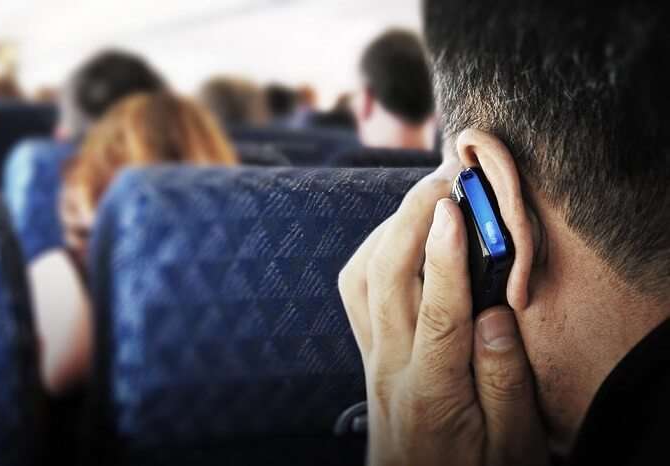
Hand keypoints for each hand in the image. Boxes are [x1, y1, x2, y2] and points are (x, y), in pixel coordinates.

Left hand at [338, 167, 549, 465]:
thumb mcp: (511, 446)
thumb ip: (505, 382)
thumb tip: (494, 315)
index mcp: (433, 391)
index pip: (436, 313)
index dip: (444, 256)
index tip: (454, 208)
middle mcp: (391, 367)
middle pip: (386, 280)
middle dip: (410, 219)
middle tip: (444, 179)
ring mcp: (372, 357)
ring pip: (360, 279)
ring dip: (387, 230)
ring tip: (424, 201)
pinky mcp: (367, 353)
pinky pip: (355, 292)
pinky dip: (372, 254)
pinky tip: (398, 241)